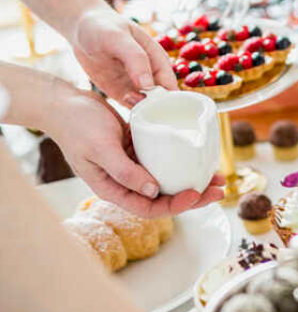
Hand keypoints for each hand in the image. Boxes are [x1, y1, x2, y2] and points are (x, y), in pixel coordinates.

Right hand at [50, 88, 223, 215]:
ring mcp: (132, 167)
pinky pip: (163, 161)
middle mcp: (125, 183)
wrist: (64, 103)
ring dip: (192, 179)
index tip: (197, 193)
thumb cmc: (77, 125)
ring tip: (216, 174)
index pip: (151, 208)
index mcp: (114, 189)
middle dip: (194, 196)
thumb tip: (153, 192)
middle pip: (165, 198)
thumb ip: (125, 172)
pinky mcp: (136, 151)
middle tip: (220, 187)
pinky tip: (197, 156)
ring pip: (167, 181)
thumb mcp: (101, 148)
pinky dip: (181, 161)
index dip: (177, 205)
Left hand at [72, 6, 175, 106]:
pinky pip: (130, 107)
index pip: (171, 85)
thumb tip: (149, 86)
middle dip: (157, 111)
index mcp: (158, 60)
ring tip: (135, 113)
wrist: (82, 29)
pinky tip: (127, 112)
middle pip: (161, 100)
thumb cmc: (104, 27)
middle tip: (149, 119)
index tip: (165, 113)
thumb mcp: (118, 38)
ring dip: (143, 113)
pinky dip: (130, 112)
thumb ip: (135, 59)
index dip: (172, 101)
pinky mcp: (121, 93)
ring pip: (146, 107)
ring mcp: (135, 85)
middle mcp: (151, 75)